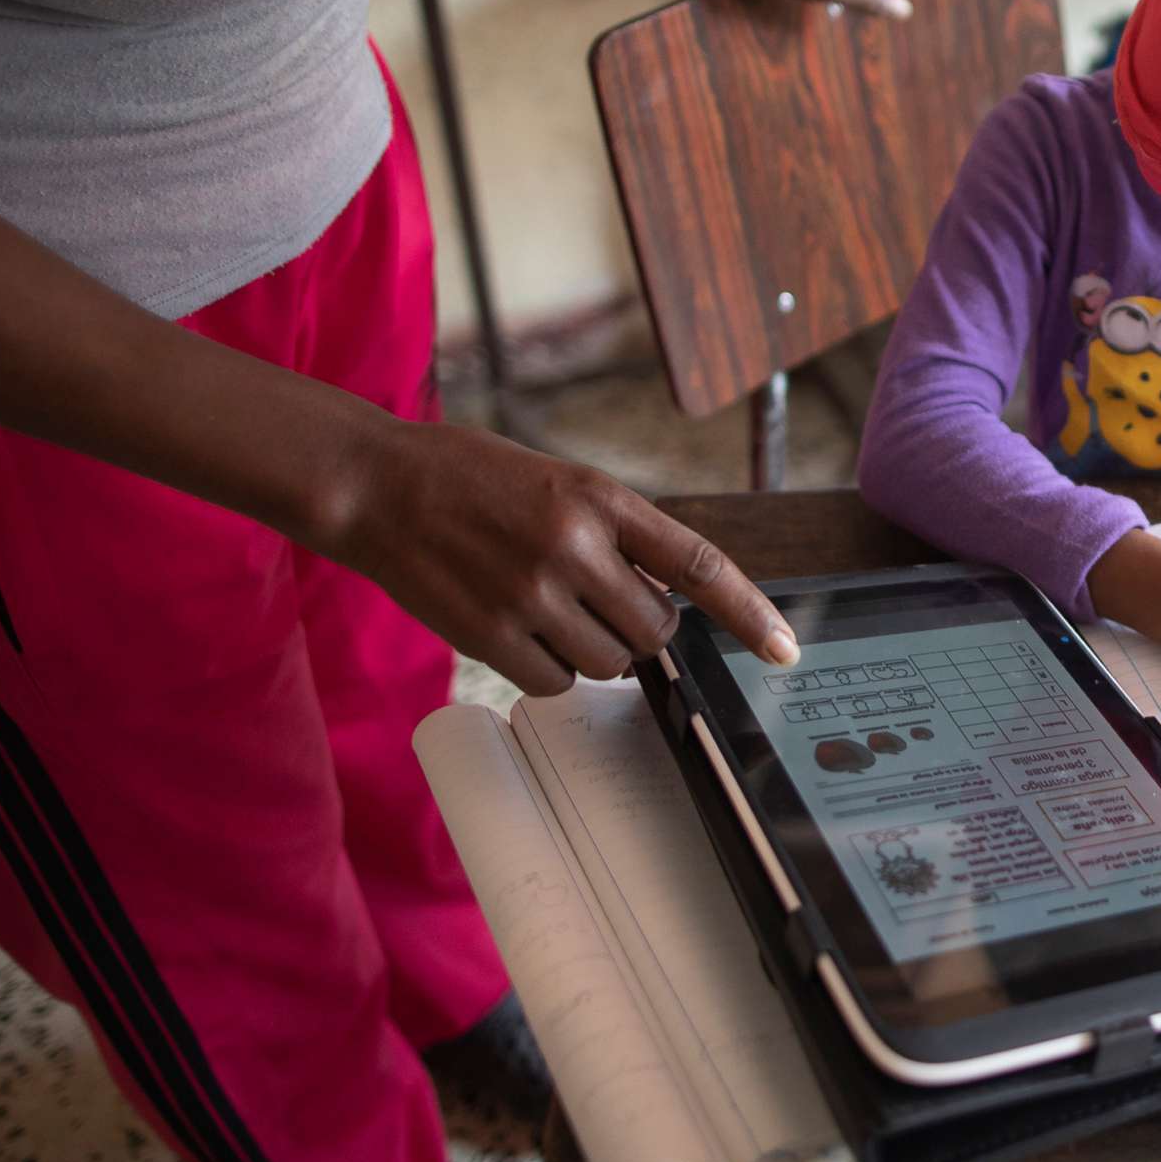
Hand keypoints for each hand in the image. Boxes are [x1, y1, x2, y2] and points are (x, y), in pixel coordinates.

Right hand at [315, 419, 797, 696]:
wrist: (375, 484)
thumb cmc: (472, 479)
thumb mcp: (561, 482)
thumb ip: (618, 535)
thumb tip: (672, 601)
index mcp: (601, 498)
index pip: (699, 563)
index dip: (750, 612)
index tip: (785, 649)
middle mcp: (573, 544)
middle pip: (655, 630)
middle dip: (640, 628)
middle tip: (597, 600)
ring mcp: (530, 593)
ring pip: (608, 663)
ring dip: (593, 649)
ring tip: (547, 604)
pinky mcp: (488, 634)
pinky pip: (555, 682)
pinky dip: (549, 668)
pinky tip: (517, 628)